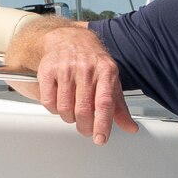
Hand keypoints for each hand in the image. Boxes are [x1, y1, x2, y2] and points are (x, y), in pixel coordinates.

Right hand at [33, 25, 137, 143]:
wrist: (70, 39)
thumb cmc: (93, 63)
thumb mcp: (111, 80)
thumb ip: (119, 107)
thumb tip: (130, 128)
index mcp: (106, 72)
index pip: (104, 102)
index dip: (103, 124)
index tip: (101, 139)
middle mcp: (86, 69)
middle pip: (84, 109)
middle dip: (85, 127)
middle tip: (87, 130)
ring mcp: (65, 69)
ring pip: (65, 109)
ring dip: (69, 118)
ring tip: (74, 113)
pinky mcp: (47, 71)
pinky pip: (49, 102)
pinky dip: (55, 110)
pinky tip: (61, 103)